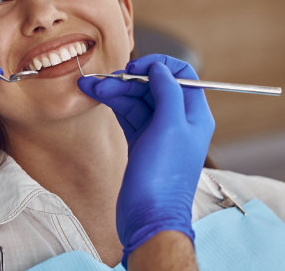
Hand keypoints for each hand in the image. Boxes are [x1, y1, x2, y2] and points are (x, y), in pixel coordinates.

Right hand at [77, 54, 213, 267]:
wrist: (149, 219)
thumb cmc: (163, 178)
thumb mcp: (169, 127)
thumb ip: (168, 92)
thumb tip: (160, 69)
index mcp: (194, 115)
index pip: (181, 75)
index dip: (158, 66)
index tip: (135, 67)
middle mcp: (179, 122)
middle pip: (154, 86)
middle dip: (128, 79)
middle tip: (103, 80)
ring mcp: (159, 134)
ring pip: (138, 101)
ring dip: (115, 91)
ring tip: (90, 86)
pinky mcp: (141, 145)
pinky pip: (129, 116)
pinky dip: (114, 105)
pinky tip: (97, 96)